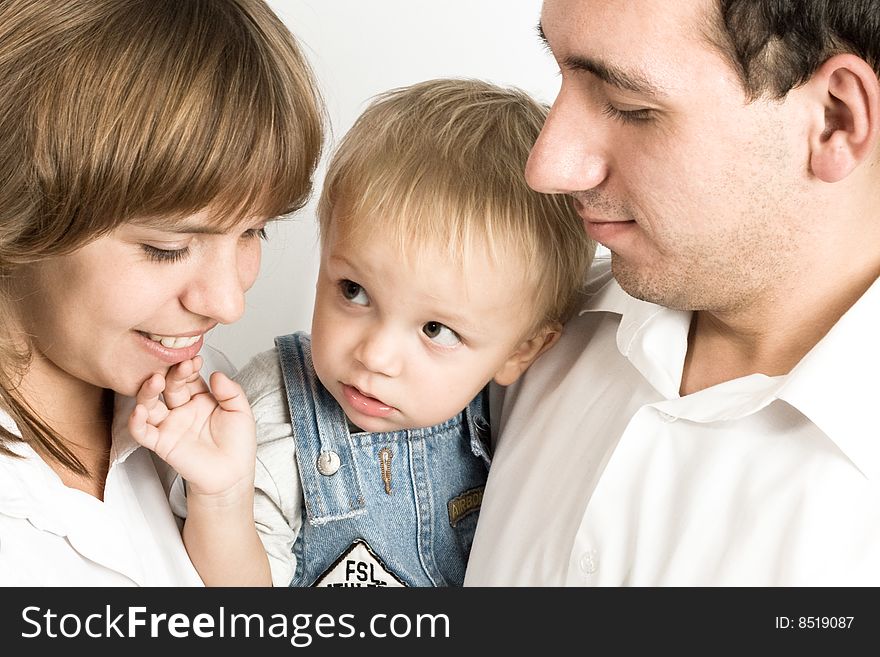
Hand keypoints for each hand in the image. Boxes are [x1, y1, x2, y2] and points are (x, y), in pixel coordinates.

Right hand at [128, 357, 255, 498]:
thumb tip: (217, 374)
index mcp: (200, 398)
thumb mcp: (241, 412)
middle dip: (171, 375)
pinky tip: (139, 411)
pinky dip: (136, 422)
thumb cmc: (237, 445)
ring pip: (150, 404)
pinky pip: (142, 432)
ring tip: (155, 382)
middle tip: (179, 367)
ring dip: (148, 392)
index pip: (189, 377)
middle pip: (169, 386)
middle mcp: (182, 409)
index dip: (189, 368)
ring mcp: (170, 425)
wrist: (233, 475)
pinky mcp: (162, 443)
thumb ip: (231, 392)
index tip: (194, 360)